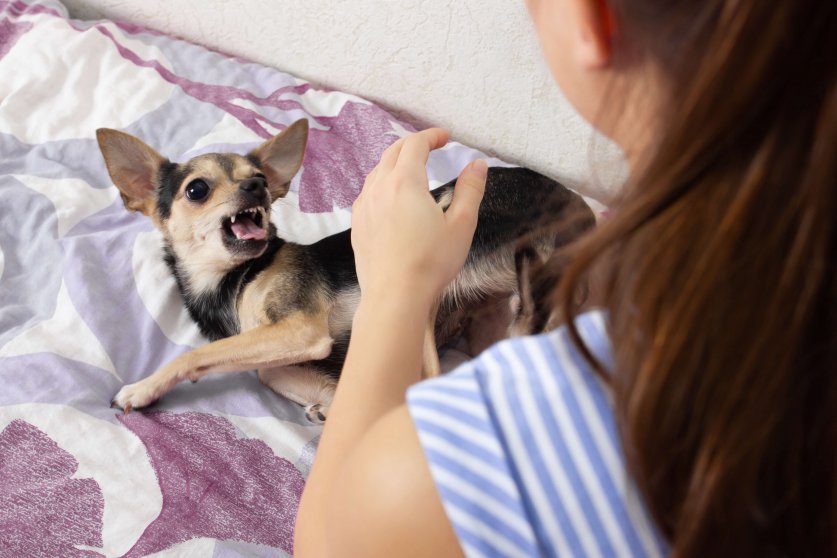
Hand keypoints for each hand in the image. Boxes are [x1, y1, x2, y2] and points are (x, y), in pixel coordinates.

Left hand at [351, 128, 486, 307]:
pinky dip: (381, 183)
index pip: (415, 145)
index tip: (445, 136)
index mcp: (405, 182)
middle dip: (413, 144)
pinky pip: (367, 192)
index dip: (431, 136)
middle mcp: (379, 188)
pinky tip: (390, 196)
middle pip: (393, 152)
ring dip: (395, 162)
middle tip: (431, 145)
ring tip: (411, 167)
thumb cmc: (430, 264)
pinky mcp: (357, 225)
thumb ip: (470, 190)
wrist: (395, 297)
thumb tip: (477, 165)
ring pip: (377, 171)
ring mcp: (364, 207)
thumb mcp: (461, 225)